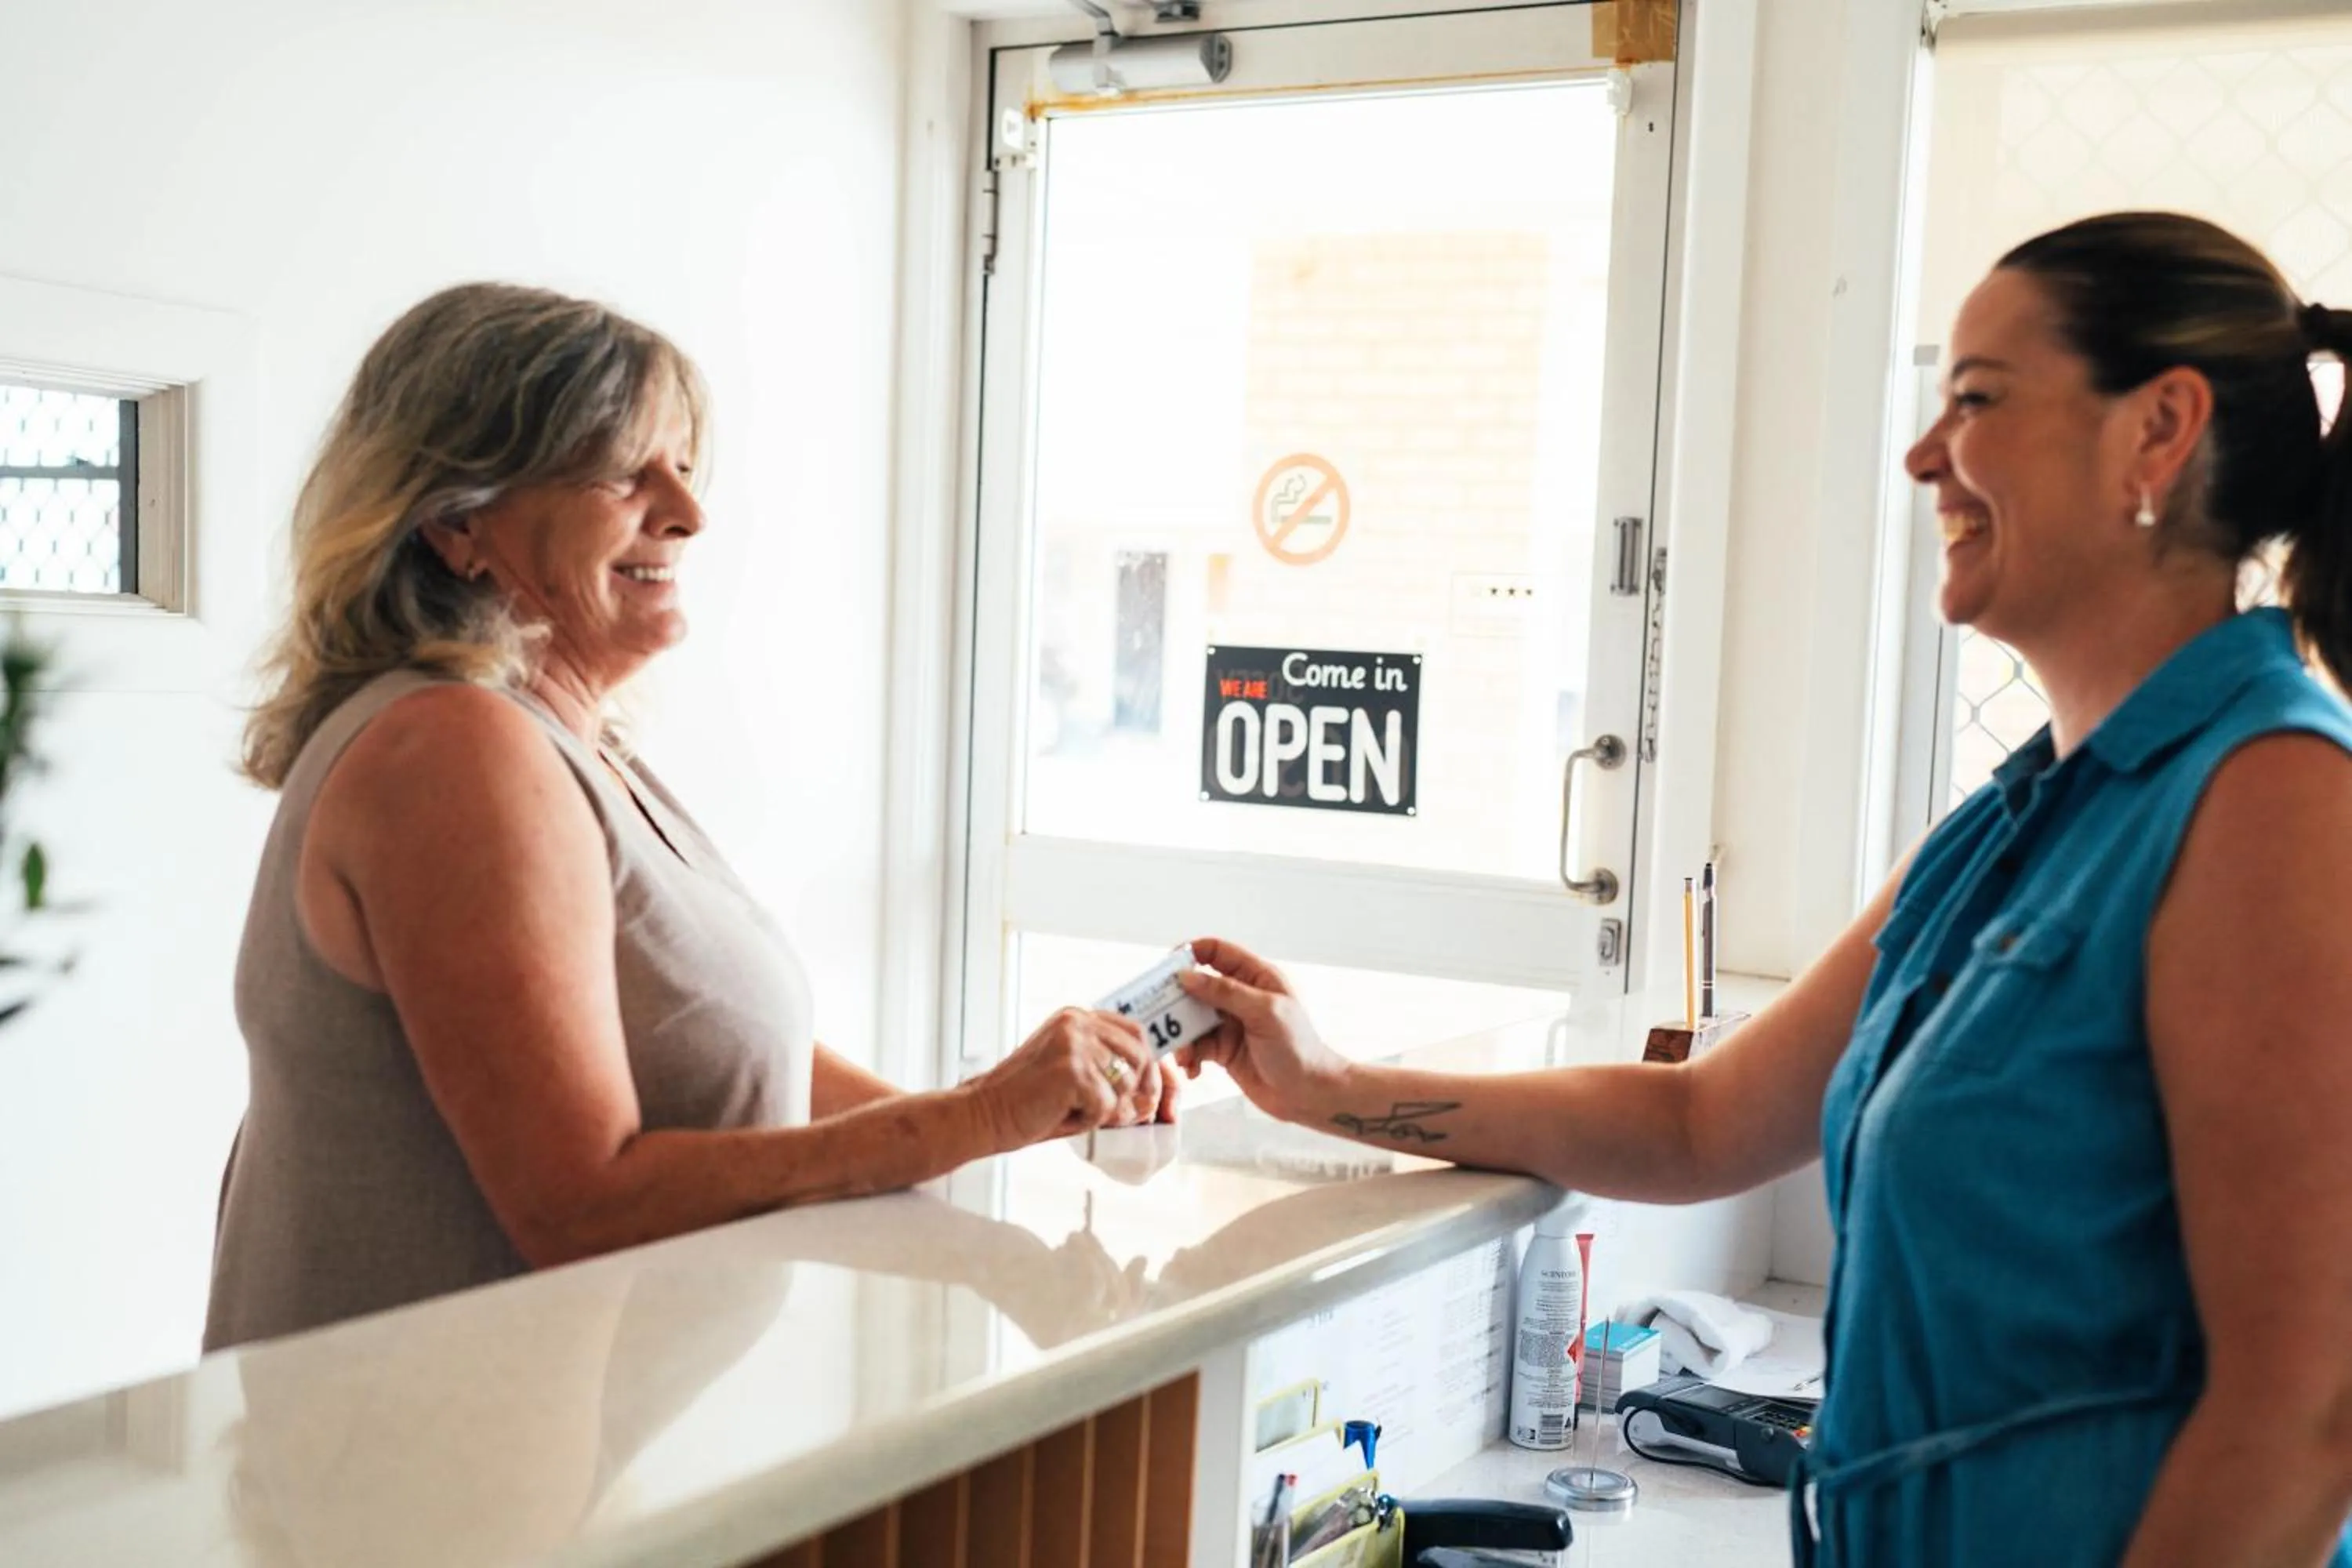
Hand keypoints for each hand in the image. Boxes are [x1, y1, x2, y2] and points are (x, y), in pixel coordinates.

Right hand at [967, 1007, 1162, 1150]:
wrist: (985, 1113)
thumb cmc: (1027, 1099)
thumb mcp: (1070, 1068)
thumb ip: (1105, 1065)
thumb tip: (1151, 1087)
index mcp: (1076, 1016)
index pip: (1134, 1031)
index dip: (1146, 1064)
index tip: (1146, 1091)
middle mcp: (1077, 1022)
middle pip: (1138, 1055)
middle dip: (1140, 1090)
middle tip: (1125, 1114)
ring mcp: (1074, 1044)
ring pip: (1123, 1085)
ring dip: (1105, 1108)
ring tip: (1072, 1109)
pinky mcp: (1072, 1071)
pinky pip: (1106, 1106)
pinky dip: (1089, 1120)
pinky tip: (1061, 1114)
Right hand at [1174, 937, 1348, 1123]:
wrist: (1308, 1093)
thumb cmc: (1299, 1049)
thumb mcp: (1264, 1013)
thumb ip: (1225, 992)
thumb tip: (1187, 976)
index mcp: (1256, 977)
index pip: (1217, 952)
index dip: (1190, 953)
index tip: (1166, 967)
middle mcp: (1241, 997)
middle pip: (1198, 986)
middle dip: (1178, 1001)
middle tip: (1161, 1015)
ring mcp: (1231, 1023)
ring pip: (1192, 1019)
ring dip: (1183, 1036)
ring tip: (1184, 1056)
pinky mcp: (1223, 1049)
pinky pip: (1196, 1046)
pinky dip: (1190, 1057)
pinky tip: (1193, 1070)